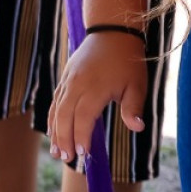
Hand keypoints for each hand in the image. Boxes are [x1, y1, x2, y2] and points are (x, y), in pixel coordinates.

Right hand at [47, 31, 147, 162]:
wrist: (111, 32)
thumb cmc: (128, 62)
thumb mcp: (137, 85)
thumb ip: (133, 108)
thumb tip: (136, 128)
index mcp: (95, 88)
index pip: (83, 117)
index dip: (82, 136)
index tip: (84, 154)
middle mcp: (77, 85)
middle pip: (64, 115)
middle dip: (64, 138)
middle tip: (66, 159)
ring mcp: (68, 80)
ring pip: (56, 109)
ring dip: (54, 130)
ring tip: (55, 151)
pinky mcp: (65, 78)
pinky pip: (55, 100)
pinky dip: (52, 116)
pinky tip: (53, 129)